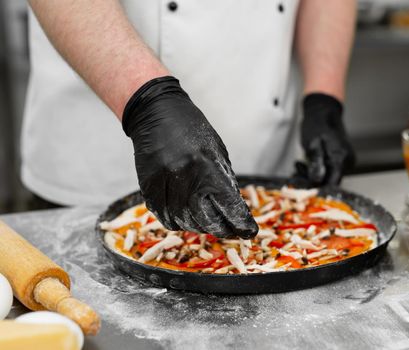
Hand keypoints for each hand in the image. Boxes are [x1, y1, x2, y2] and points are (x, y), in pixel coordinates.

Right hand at [122, 76, 257, 238]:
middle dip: (222, 230)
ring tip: (210, 223)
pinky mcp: (148, 188)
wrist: (156, 113)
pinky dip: (179, 221)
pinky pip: (165, 217)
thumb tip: (235, 210)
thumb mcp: (217, 152)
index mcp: (206, 166)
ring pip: (185, 222)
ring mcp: (163, 184)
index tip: (249, 232)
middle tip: (231, 230)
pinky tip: (188, 217)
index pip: (228, 206)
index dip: (241, 223)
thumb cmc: (191, 130)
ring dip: (200, 227)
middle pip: (206, 221)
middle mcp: (184, 178)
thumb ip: (225, 181)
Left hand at [297, 93, 355, 185]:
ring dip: (312, 174)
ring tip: (299, 164)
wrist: (323, 111)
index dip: (318, 189)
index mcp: (341, 158)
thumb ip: (316, 163)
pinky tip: (307, 162)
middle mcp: (347, 161)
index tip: (304, 188)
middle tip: (297, 171)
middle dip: (312, 180)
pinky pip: (329, 170)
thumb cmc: (317, 124)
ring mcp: (345, 160)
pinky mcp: (340, 159)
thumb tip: (317, 180)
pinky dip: (317, 168)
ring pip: (328, 176)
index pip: (333, 184)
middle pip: (330, 181)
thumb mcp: (312, 144)